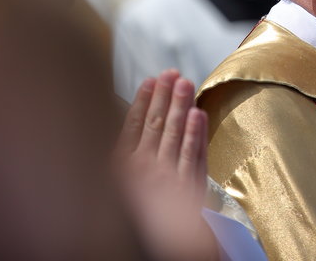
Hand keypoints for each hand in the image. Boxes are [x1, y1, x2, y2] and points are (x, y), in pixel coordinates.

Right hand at [116, 69, 217, 260]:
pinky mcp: (188, 188)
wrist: (159, 245)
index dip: (143, 101)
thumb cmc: (137, 213)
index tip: (150, 80)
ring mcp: (167, 179)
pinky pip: (193, 155)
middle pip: (155, 125)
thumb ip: (123, 155)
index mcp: (120, 169)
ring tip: (185, 82)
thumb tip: (133, 122)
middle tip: (172, 73)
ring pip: (175, 134)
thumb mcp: (117, 185)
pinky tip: (198, 114)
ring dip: (180, 106)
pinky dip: (196, 133)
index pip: (133, 126)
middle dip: (165, 96)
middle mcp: (142, 171)